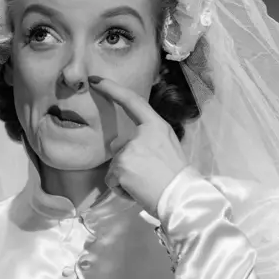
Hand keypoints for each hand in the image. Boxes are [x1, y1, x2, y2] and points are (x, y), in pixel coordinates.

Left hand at [89, 76, 187, 217]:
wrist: (182, 198)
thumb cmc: (177, 178)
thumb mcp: (168, 148)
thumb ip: (147, 142)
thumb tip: (125, 149)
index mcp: (156, 126)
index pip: (132, 102)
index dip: (113, 89)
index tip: (96, 81)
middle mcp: (140, 134)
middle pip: (120, 146)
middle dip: (127, 163)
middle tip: (148, 177)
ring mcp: (129, 150)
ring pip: (115, 166)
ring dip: (125, 178)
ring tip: (145, 185)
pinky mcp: (120, 167)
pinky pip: (112, 180)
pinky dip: (121, 189)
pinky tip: (137, 192)